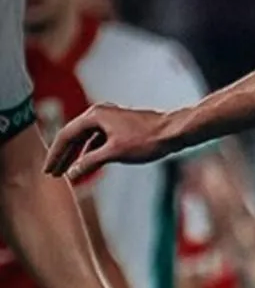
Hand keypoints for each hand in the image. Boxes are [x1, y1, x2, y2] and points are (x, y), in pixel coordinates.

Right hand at [43, 103, 175, 181]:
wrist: (174, 131)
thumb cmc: (147, 139)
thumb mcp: (114, 153)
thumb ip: (90, 163)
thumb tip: (72, 173)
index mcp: (95, 115)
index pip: (66, 135)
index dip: (55, 154)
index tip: (48, 170)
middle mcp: (101, 114)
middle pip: (75, 136)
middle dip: (64, 156)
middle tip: (53, 173)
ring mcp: (111, 119)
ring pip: (87, 139)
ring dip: (78, 155)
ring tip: (68, 172)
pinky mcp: (121, 127)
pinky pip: (100, 141)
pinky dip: (92, 153)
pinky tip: (89, 167)